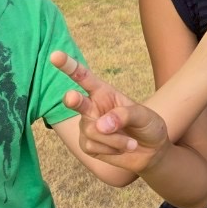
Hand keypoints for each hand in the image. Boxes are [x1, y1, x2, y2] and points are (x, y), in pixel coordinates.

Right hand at [50, 51, 170, 171]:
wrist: (152, 151)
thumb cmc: (147, 126)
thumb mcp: (143, 115)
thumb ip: (124, 115)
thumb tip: (100, 125)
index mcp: (102, 91)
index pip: (83, 76)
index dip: (68, 65)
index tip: (55, 56)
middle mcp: (91, 107)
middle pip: (75, 101)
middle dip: (73, 99)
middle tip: (72, 98)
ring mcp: (87, 126)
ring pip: (92, 130)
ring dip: (115, 139)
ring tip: (131, 142)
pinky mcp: (87, 145)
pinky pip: (93, 146)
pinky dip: (112, 149)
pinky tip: (122, 148)